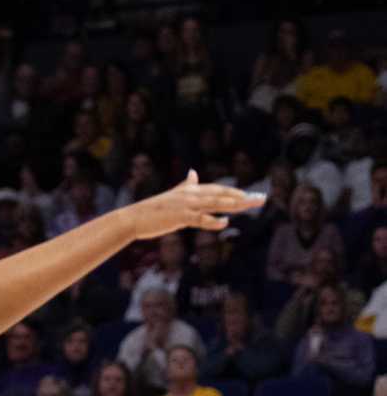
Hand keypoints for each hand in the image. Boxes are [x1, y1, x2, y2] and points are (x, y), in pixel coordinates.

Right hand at [127, 169, 264, 239]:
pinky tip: (224, 222)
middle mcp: (191, 195)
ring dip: (234, 204)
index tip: (253, 195)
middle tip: (261, 198)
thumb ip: (186, 185)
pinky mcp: (179, 218)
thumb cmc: (153, 209)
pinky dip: (212, 221)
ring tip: (250, 204)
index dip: (236, 192)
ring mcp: (186, 206)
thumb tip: (193, 173)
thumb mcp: (173, 195)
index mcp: (191, 190)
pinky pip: (199, 219)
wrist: (135, 217)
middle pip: (222, 194)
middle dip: (243, 197)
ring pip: (215, 203)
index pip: (219, 190)